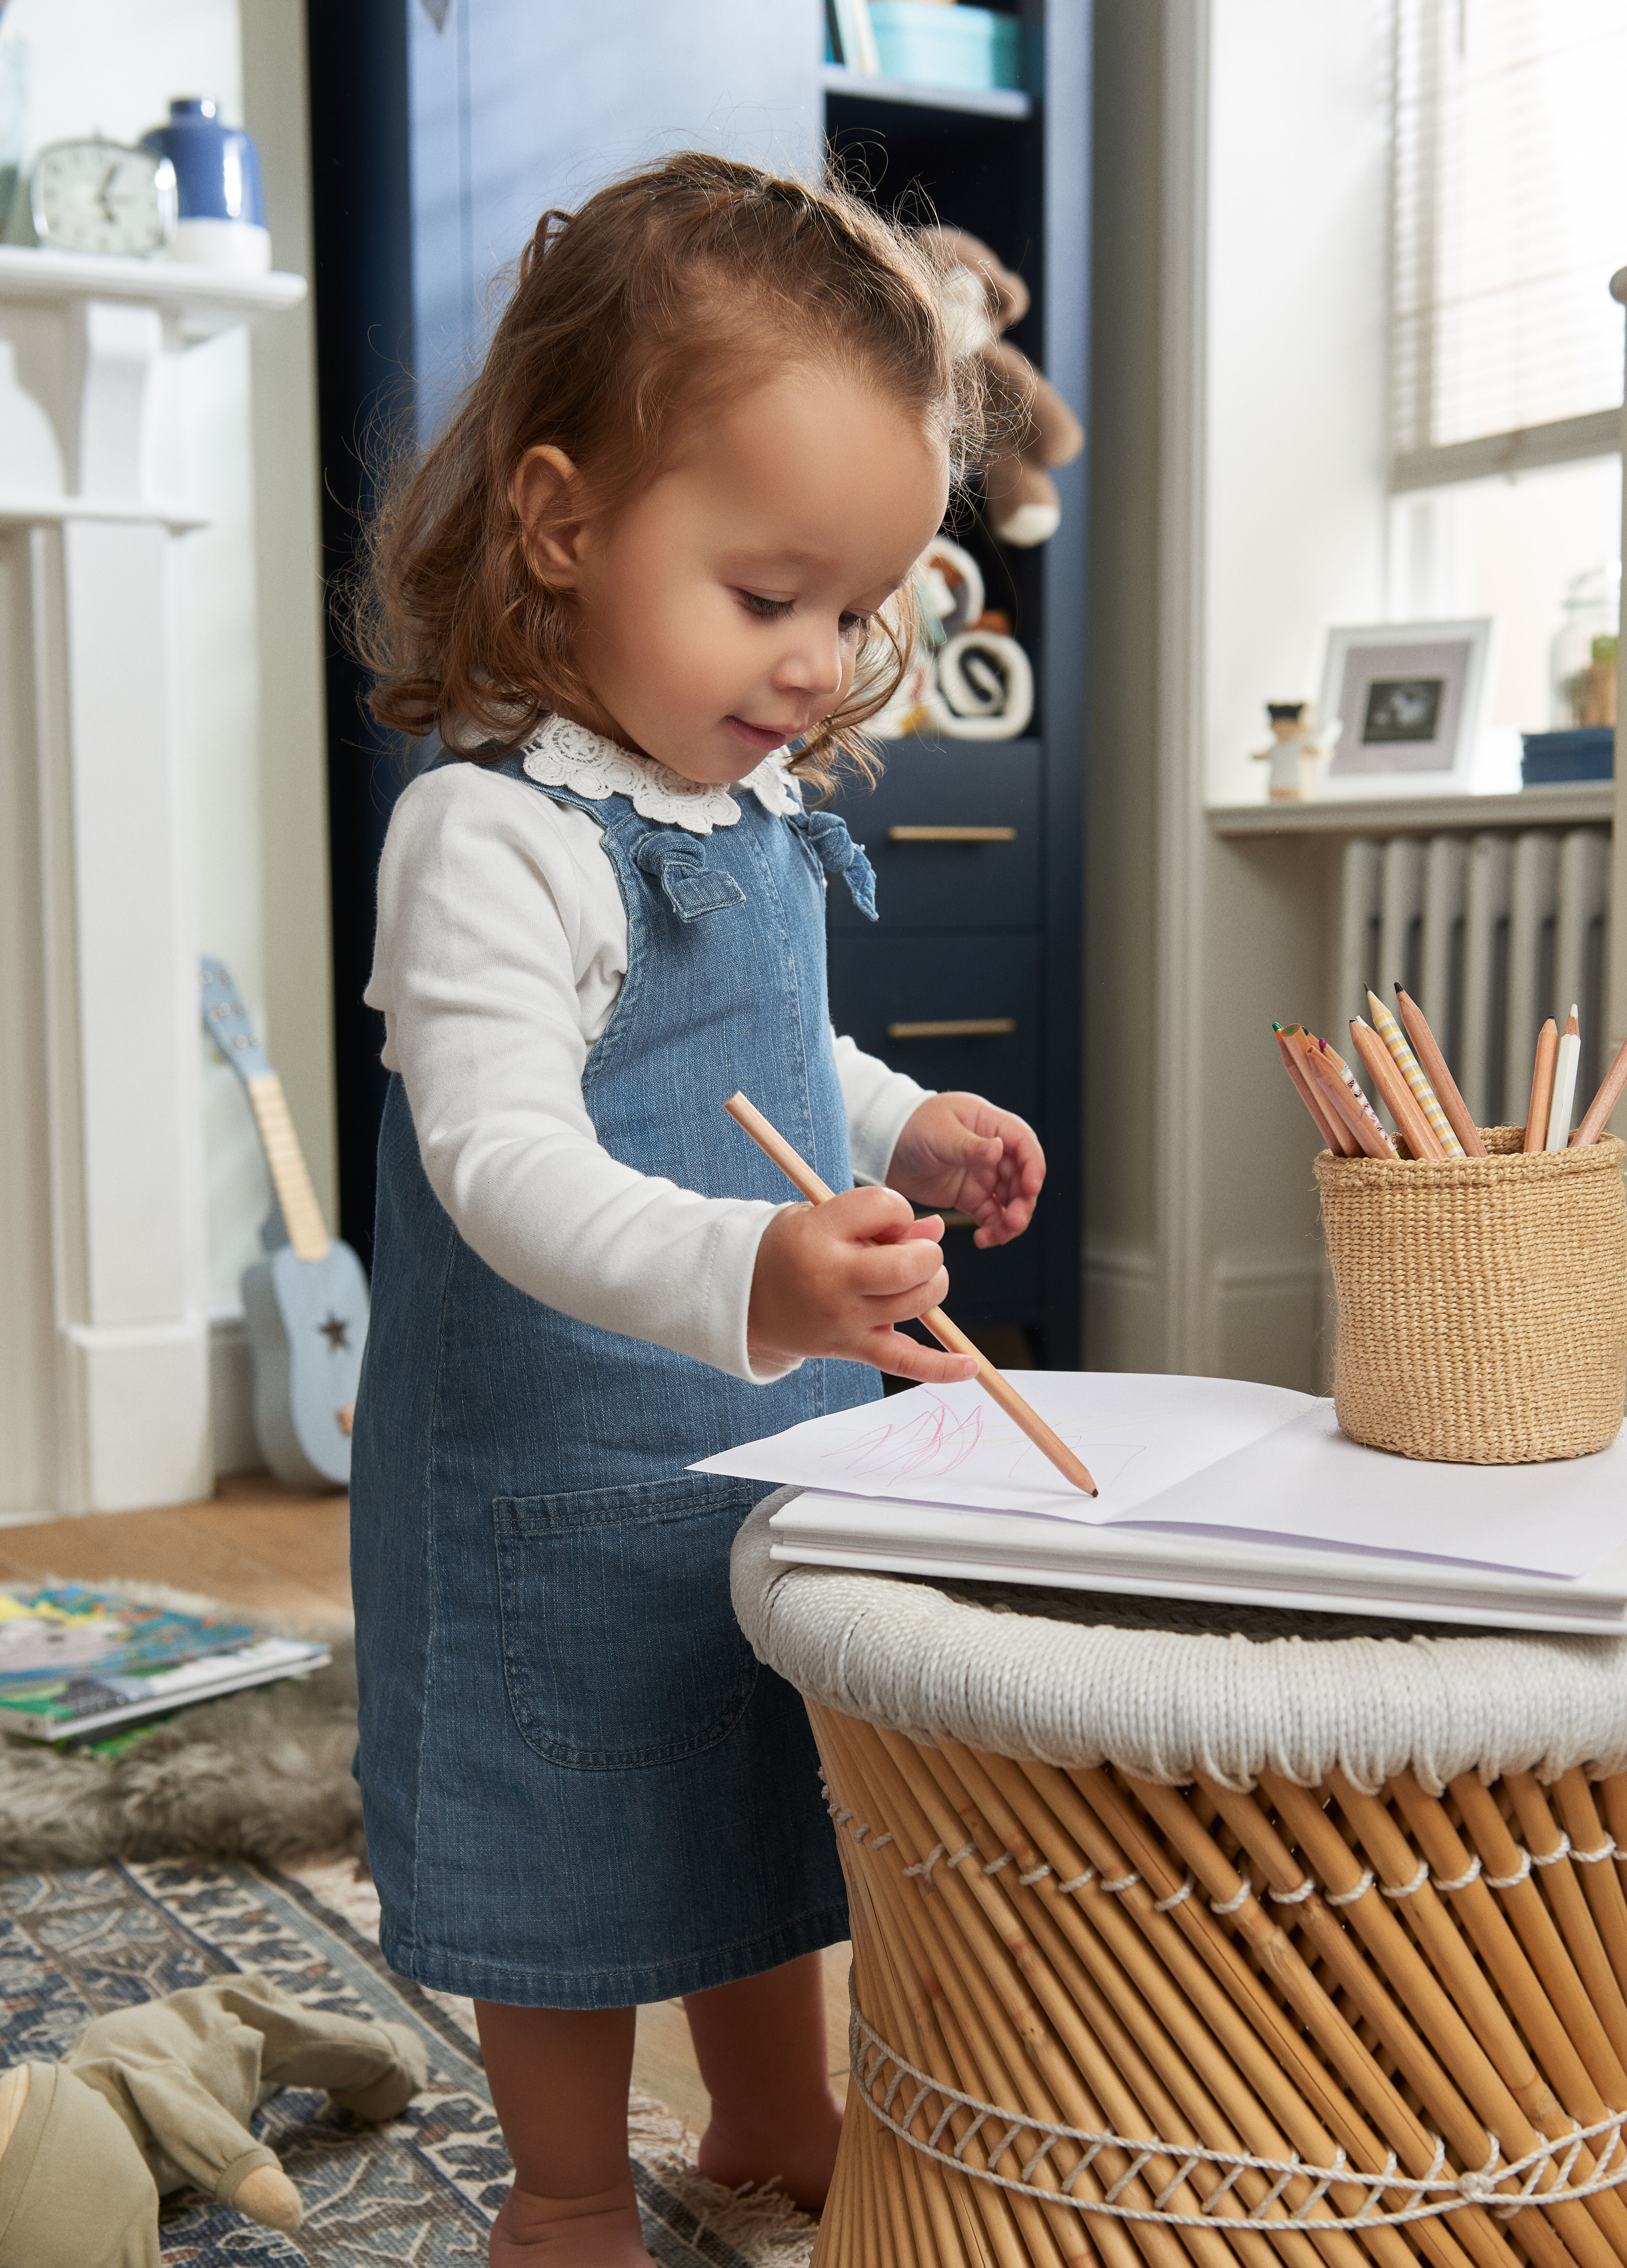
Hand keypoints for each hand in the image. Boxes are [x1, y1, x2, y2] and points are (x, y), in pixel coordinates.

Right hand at [747, 1186, 979, 1384]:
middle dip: (925, 1252)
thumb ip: (879, 1218)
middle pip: (908, 1263)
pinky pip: (904, 1361)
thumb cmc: (792, 1248)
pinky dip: (940, 1368)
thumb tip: (937, 1231)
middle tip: (912, 1251)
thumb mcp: (821, 1215)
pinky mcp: (853, 1348)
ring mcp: (845, 1319)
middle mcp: (833, 1279)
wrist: (744, 1297)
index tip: (885, 1218)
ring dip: (933, 1284)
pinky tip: (969, 1365)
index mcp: (819, 1233)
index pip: (884, 1206)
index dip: (897, 1208)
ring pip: (915, 1302)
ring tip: (917, 1277)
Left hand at [885, 1092, 1044, 1247]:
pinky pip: (991, 1216)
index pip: (1024, 1144)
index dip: (1033, 1166)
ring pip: (1010, 1201)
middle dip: (1023, 1201)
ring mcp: (982, 1175)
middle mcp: (992, 1151)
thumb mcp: (940, 1133)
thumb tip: (999, 1149)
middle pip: (1022, 1177)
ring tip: (999, 1236)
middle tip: (1014, 1221)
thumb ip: (970, 1145)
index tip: (1031, 1188)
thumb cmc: (911, 1126)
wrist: (883, 1147)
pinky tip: (984, 1240)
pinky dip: (993, 1229)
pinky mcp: (970, 1197)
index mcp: (990, 1124)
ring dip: (1011, 1220)